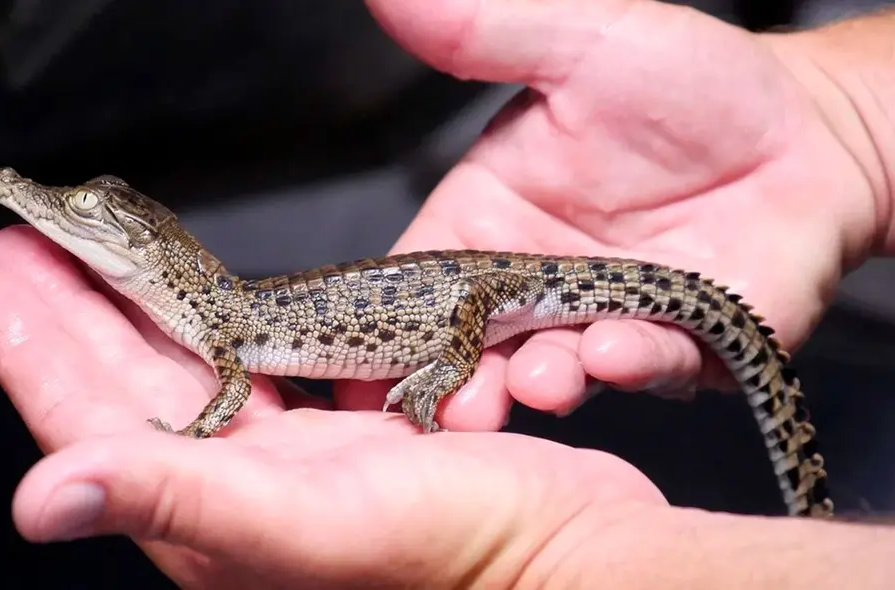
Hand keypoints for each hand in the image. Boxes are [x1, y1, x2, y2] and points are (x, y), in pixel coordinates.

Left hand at [0, 227, 664, 587]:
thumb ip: (177, 502)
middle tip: (32, 253)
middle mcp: (244, 493)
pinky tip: (222, 307)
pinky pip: (271, 374)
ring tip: (107, 265)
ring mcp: (299, 464)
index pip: (92, 422)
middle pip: (136, 387)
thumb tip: (41, 500)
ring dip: (148, 316)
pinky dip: (236, 333)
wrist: (568, 553)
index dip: (36, 351)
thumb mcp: (308, 523)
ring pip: (200, 374)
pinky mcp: (353, 440)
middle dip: (80, 315)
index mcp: (213, 516)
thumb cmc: (459, 554)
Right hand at [333, 0, 886, 429]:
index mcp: (489, 225)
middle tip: (449, 399)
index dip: (387, 325)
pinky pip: (646, 366)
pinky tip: (616, 350)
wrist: (809, 130)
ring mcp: (601, 324)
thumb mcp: (580, 46)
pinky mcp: (674, 348)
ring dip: (538, 383)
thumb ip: (482, 33)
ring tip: (539, 378)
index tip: (365, 358)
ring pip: (551, 372)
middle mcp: (536, 288)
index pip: (418, 287)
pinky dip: (630, 366)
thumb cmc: (692, 87)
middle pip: (471, 350)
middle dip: (454, 384)